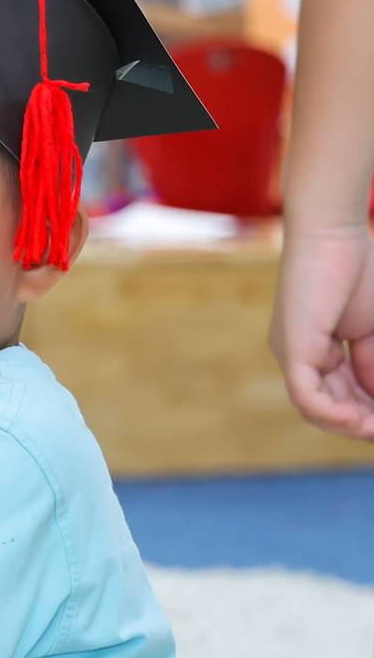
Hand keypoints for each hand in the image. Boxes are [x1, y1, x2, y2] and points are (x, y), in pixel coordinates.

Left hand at [270, 223, 373, 439]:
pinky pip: (307, 395)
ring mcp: (291, 353)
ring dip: (352, 424)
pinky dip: (333, 414)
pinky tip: (361, 421)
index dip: (366, 411)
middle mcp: (296, 356)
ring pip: (316, 408)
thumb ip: (372, 363)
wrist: (333, 233)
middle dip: (361, 422)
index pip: (337, 395)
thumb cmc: (355, 271)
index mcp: (313, 351)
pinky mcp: (293, 348)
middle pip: (327, 407)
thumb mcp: (370, 329)